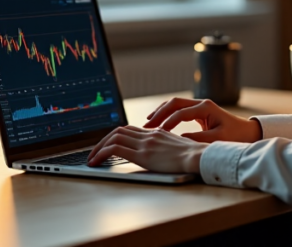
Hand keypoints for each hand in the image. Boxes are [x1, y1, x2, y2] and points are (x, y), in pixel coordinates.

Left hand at [86, 125, 206, 172]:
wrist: (200, 156)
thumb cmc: (195, 156)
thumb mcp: (179, 147)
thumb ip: (167, 146)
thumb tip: (162, 154)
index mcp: (156, 133)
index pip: (129, 129)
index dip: (115, 135)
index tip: (107, 144)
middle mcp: (148, 135)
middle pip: (118, 131)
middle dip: (102, 141)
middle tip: (94, 152)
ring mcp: (145, 144)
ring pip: (113, 138)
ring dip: (98, 148)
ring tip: (91, 159)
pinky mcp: (142, 154)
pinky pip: (115, 150)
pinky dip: (101, 154)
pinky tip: (96, 162)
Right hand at [142, 97, 261, 142]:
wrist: (247, 133)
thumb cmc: (235, 137)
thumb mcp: (217, 140)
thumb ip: (198, 139)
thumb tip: (179, 140)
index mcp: (206, 108)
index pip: (180, 112)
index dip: (168, 122)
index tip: (158, 133)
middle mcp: (201, 103)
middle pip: (174, 103)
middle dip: (159, 114)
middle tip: (146, 126)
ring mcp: (199, 106)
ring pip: (174, 104)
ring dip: (161, 112)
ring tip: (147, 123)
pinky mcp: (198, 112)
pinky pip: (178, 109)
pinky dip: (167, 114)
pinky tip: (159, 122)